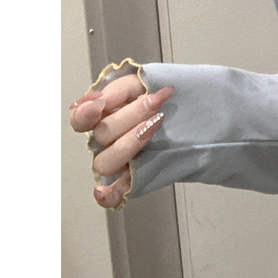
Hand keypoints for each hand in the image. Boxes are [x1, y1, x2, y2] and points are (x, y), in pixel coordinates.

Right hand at [69, 76, 175, 208]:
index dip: (85, 112)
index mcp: (105, 116)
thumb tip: (100, 99)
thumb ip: (121, 87)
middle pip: (102, 135)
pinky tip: (103, 192)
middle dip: (129, 116)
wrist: (196, 112)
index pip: (81, 119)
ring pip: (106, 162)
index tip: (101, 103)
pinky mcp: (134, 179)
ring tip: (155, 125)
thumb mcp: (144, 81)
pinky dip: (106, 196)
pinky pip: (114, 194)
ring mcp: (120, 161)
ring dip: (128, 143)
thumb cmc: (164, 97)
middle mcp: (107, 141)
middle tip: (155, 103)